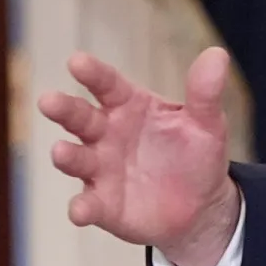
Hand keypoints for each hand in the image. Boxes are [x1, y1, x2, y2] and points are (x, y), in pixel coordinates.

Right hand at [38, 48, 241, 265]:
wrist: (201, 204)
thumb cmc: (196, 154)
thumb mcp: (207, 123)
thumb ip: (205, 93)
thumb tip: (217, 54)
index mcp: (129, 106)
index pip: (107, 85)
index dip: (92, 73)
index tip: (76, 61)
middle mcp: (106, 134)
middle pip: (80, 118)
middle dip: (64, 110)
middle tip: (48, 101)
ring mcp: (100, 169)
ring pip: (77, 159)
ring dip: (67, 156)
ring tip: (61, 152)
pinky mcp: (102, 204)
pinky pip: (88, 204)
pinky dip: (82, 208)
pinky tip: (80, 211)